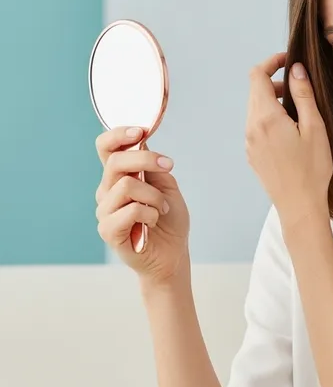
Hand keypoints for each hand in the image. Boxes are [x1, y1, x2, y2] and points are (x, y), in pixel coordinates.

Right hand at [95, 126, 190, 285]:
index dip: (119, 135)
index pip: (106, 148)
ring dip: (155, 196)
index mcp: (119, 177)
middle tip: (168, 166)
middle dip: (147, 160)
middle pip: (116, 162)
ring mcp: (105, 211)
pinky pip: (130, 210)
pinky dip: (151, 213)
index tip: (141, 132)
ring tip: (162, 209)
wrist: (172, 254)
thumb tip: (142, 145)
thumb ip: (154, 167)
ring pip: (127, 186)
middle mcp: (106, 191)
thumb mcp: (167, 186)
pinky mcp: (108, 230)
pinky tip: (153, 222)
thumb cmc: (169, 221)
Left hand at [245, 52, 332, 223]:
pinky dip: (270, 118)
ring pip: (255, 109)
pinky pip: (256, 126)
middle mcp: (251, 127)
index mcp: (266, 117)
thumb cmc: (312, 169)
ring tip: (298, 112)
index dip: (271, 62)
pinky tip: (290, 132)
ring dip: (272, 101)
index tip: (288, 59)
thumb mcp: (314, 127)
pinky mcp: (252, 154)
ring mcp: (249, 142)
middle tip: (299, 88)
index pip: (257, 75)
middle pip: (255, 91)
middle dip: (274, 82)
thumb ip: (303, 95)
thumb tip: (296, 69)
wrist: (299, 206)